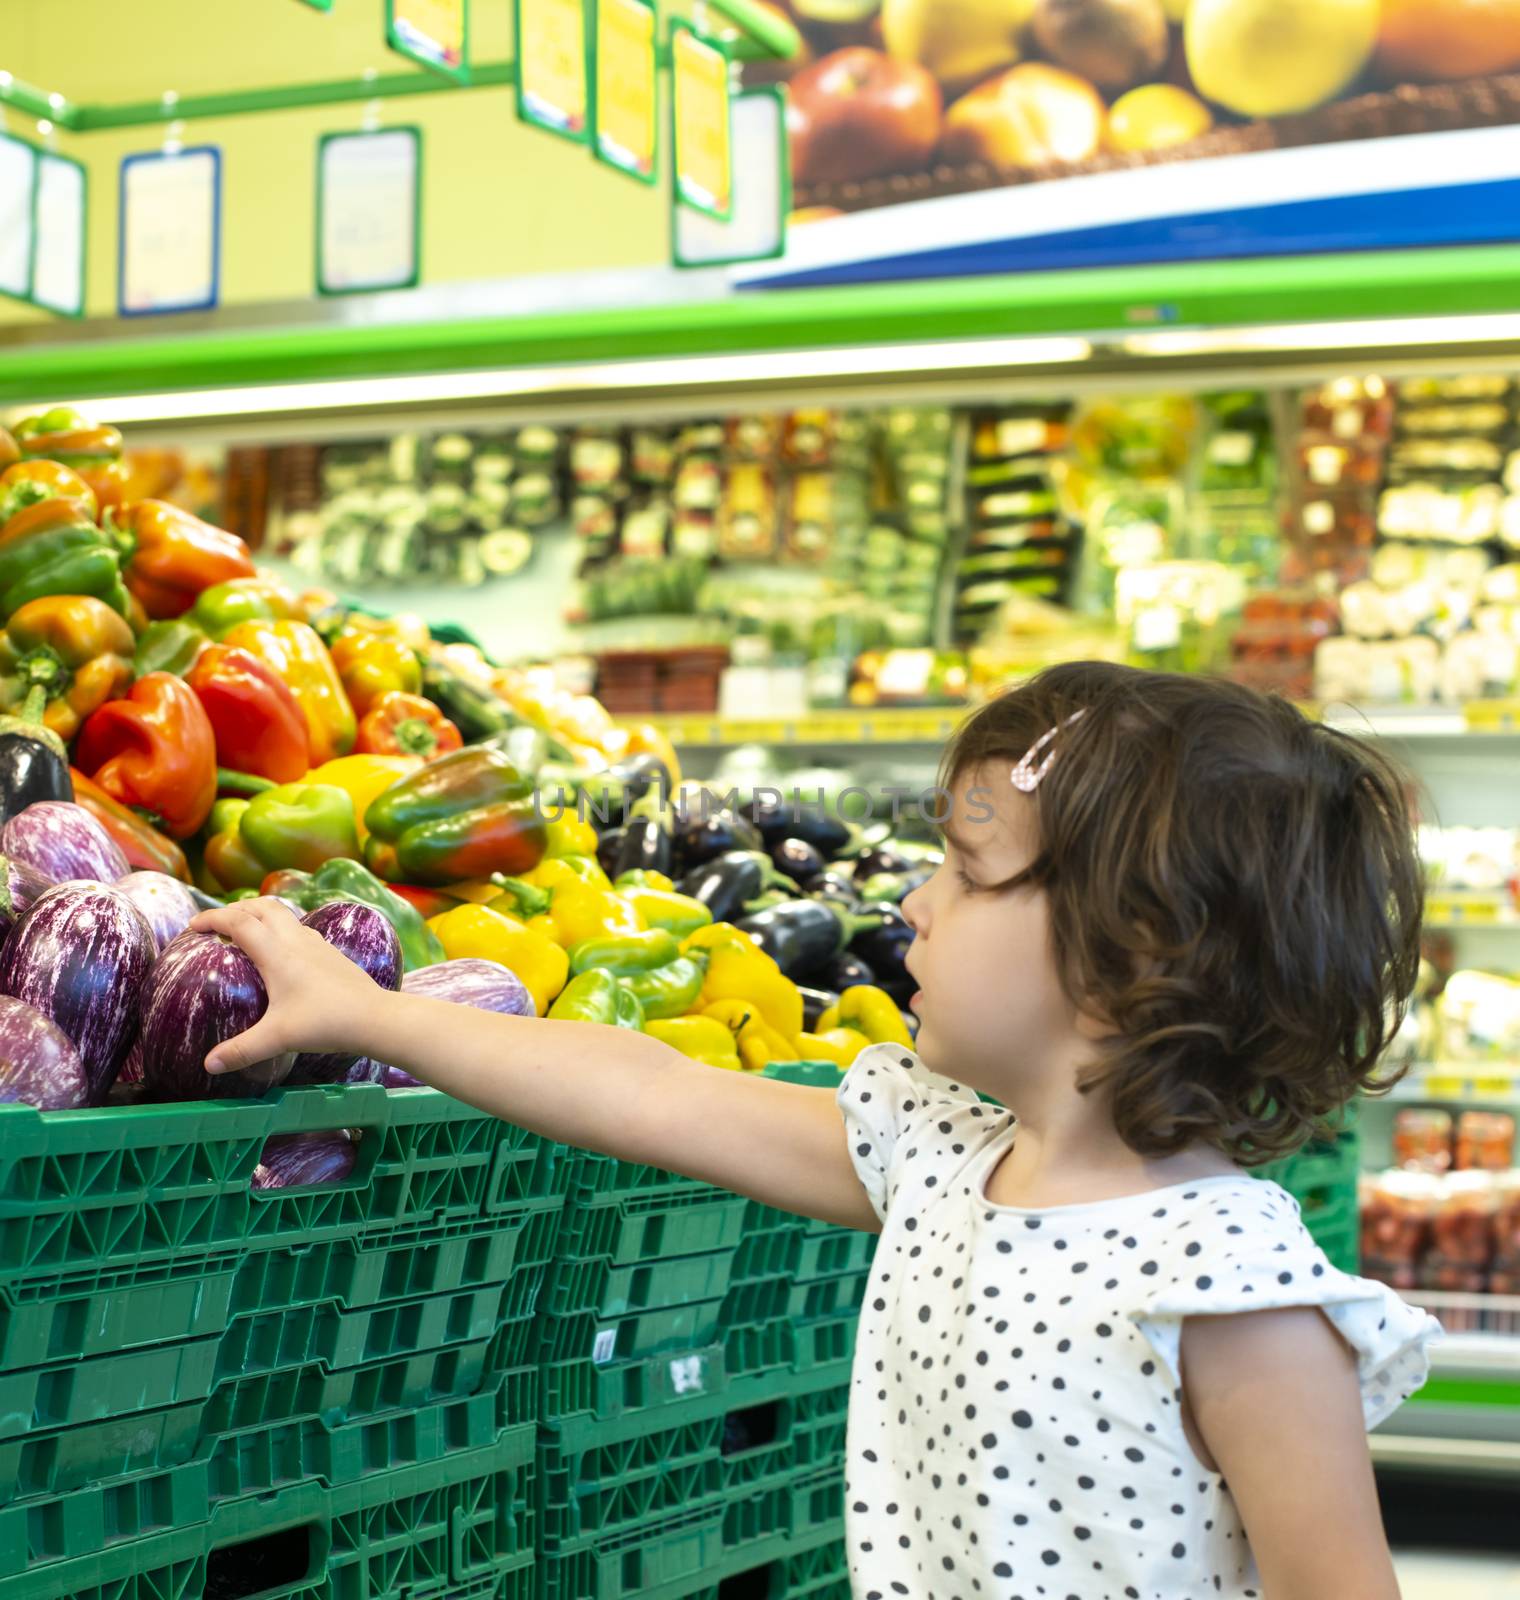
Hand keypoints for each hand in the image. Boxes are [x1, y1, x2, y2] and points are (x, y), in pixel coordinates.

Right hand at [189, 897, 383, 1073]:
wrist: (375, 1017)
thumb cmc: (325, 1023)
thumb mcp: (278, 1038)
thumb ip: (241, 1050)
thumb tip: (208, 1065)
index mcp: (278, 954)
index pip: (239, 922)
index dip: (213, 918)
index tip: (192, 925)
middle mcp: (297, 941)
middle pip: (263, 907)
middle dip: (236, 908)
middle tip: (216, 922)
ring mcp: (317, 944)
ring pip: (284, 915)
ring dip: (261, 915)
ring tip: (245, 931)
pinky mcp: (331, 953)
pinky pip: (300, 929)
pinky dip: (281, 929)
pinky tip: (282, 951)